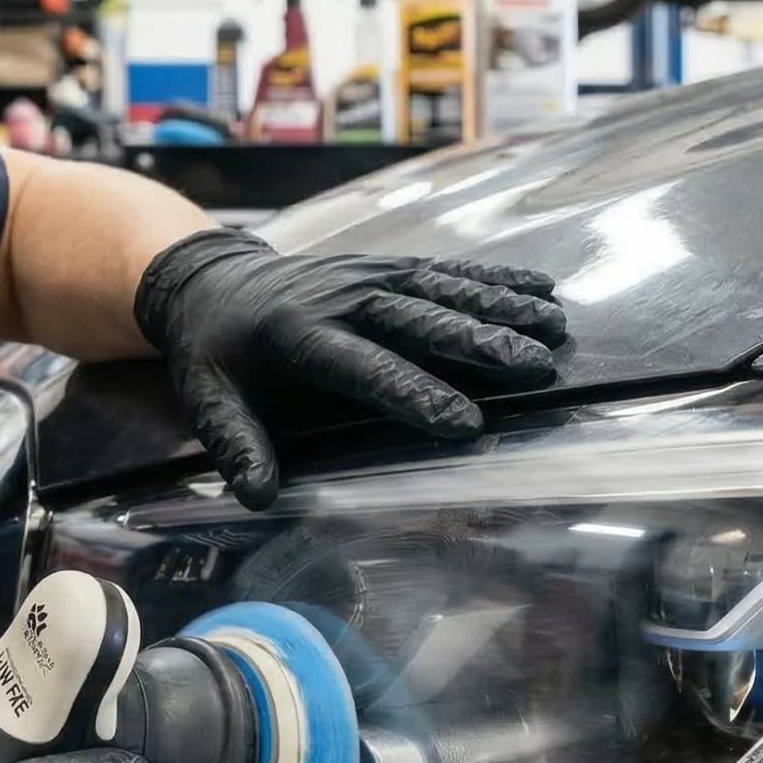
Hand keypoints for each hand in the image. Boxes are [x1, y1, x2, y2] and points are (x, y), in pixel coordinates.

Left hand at [133, 229, 566, 508]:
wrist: (210, 277)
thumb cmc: (216, 353)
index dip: (415, 393)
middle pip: (419, 320)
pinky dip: (497, 279)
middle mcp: (344, 298)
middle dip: (479, 343)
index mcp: (300, 335)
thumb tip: (257, 496)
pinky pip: (448, 270)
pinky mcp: (388, 265)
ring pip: (445, 290)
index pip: (365, 367)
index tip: (464, 421)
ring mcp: (370, 274)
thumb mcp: (207, 401)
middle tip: (534, 365)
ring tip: (555, 328)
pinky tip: (543, 289)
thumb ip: (237, 446)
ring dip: (502, 308)